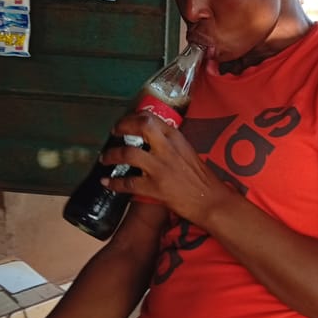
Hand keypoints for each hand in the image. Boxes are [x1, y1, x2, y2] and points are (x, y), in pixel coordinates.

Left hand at [102, 111, 229, 225]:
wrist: (211, 201)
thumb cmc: (202, 178)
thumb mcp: (188, 152)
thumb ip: (171, 144)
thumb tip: (152, 141)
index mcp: (177, 138)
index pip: (152, 118)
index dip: (133, 117)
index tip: (125, 121)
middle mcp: (168, 149)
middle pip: (141, 126)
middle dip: (122, 126)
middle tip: (114, 132)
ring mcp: (160, 168)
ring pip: (128, 153)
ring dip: (112, 155)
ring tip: (105, 158)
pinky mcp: (155, 187)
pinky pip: (128, 183)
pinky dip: (114, 183)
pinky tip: (106, 182)